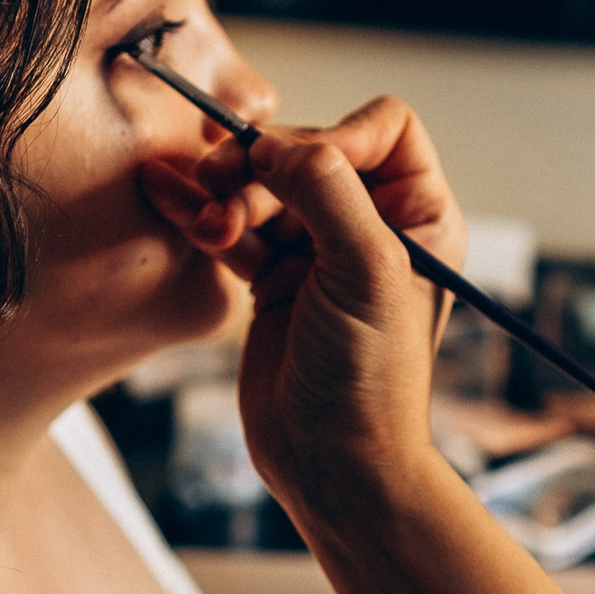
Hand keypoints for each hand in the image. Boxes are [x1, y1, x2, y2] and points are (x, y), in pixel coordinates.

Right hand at [137, 97, 465, 515]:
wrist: (331, 463)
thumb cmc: (369, 379)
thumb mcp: (364, 271)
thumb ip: (327, 192)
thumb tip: (277, 142)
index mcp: (421, 216)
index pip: (384, 130)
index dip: (336, 134)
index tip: (295, 165)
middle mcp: (374, 226)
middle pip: (309, 153)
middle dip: (261, 168)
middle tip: (223, 191)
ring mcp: (319, 252)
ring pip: (264, 186)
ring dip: (227, 194)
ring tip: (209, 225)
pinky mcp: (273, 278)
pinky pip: (234, 225)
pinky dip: (203, 213)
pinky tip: (173, 200)